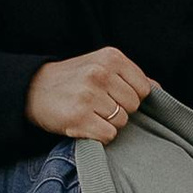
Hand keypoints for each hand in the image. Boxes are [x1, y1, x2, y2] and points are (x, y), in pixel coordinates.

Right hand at [25, 46, 152, 140]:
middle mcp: (100, 73)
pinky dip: (99, 135)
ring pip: (121, 122)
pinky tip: (85, 124)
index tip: (113, 95)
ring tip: (90, 113)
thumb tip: (159, 90)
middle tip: (99, 105)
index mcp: (111, 57)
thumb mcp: (101, 65)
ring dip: (108, 123)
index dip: (130, 96)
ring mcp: (88, 95)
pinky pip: (108, 135)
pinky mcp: (78, 117)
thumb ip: (130, 76)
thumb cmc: (72, 79)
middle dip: (119, 110)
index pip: (144, 89)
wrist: (33, 89)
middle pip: (133, 106)